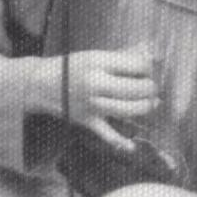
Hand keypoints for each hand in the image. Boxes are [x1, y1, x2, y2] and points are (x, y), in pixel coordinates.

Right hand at [27, 47, 158, 152]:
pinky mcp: (88, 121)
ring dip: (145, 107)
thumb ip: (122, 56)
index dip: (148, 67)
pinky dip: (121, 142)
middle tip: (154, 87)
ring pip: (128, 110)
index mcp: (98, 62)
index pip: (135, 65)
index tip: (149, 69)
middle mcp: (96, 83)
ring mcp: (92, 104)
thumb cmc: (73, 66)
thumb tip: (149, 52)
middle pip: (135, 89)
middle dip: (151, 88)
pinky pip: (108, 135)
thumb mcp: (96, 55)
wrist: (43, 84)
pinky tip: (132, 144)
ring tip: (152, 103)